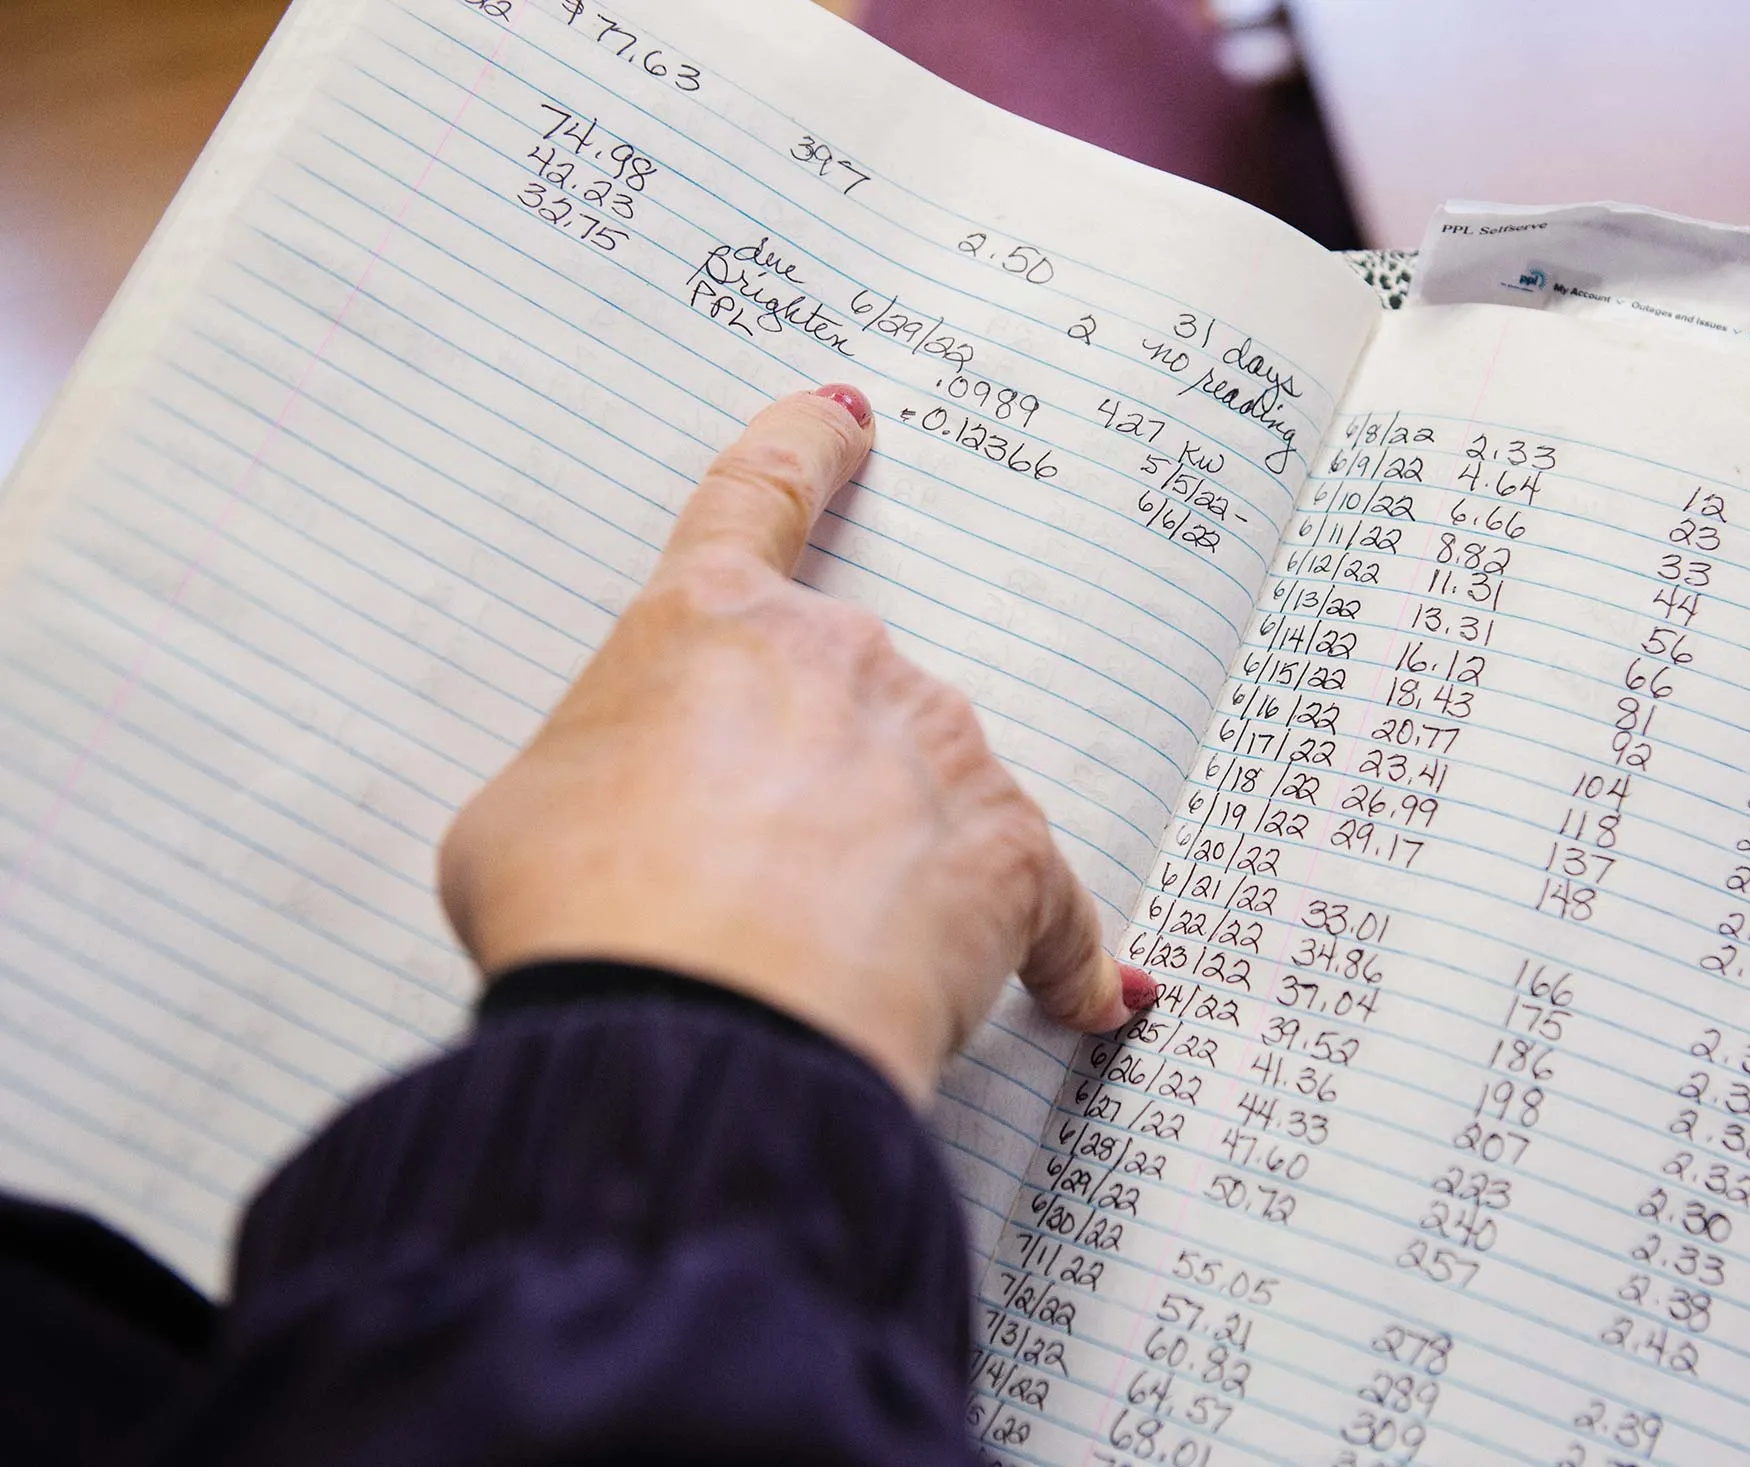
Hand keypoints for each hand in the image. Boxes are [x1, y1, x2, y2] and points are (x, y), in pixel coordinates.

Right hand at [438, 385, 1153, 1101]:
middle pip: (841, 698)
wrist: (688, 1027)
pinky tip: (1083, 1002)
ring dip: (890, 864)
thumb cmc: (585, 917)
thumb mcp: (520, 818)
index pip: (761, 497)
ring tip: (813, 969)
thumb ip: (600, 775)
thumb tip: (628, 819)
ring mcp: (939, 753)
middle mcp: (844, 660)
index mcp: (711, 622)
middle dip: (803, 786)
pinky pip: (1047, 907)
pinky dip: (1058, 956)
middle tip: (738, 893)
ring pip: (929, 793)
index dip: (803, 452)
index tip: (843, 425)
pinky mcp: (1011, 858)